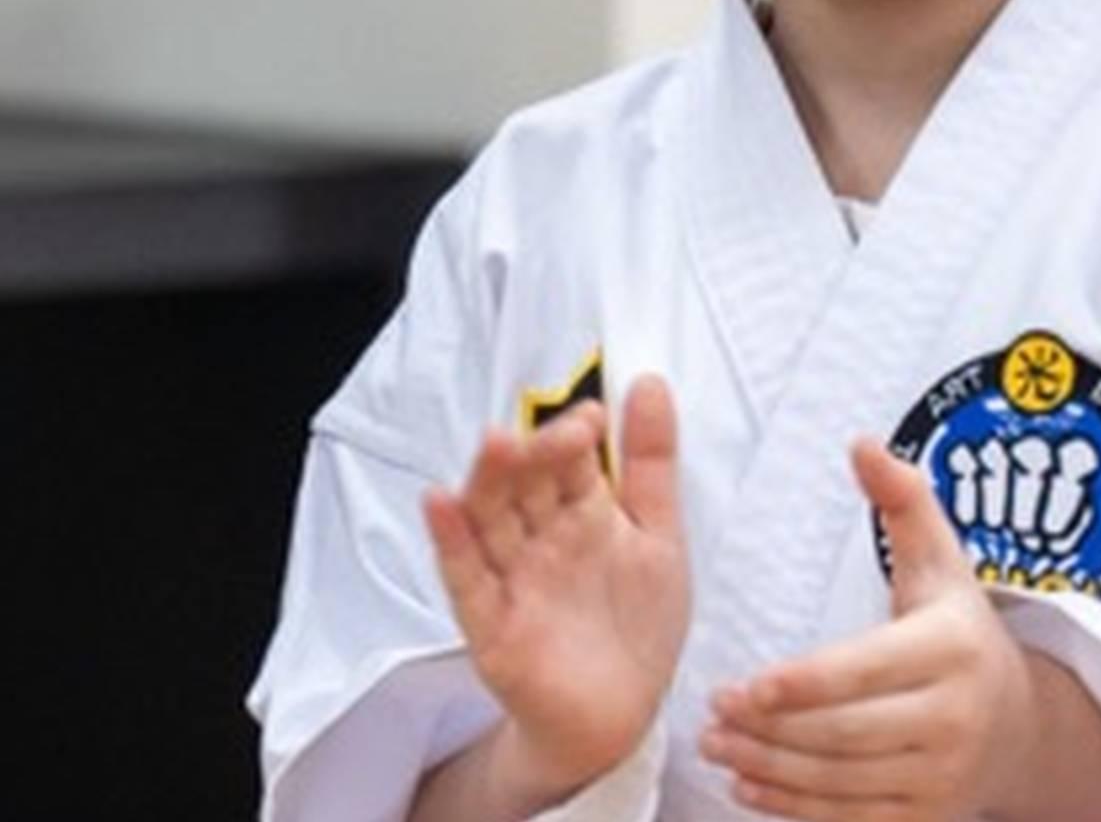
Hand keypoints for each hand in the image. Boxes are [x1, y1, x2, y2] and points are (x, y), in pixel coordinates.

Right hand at [423, 375, 689, 797]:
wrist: (621, 718)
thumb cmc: (637, 626)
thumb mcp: (659, 536)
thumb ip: (652, 463)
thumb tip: (650, 382)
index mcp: (580, 513)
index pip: (567, 461)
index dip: (574, 437)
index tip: (592, 418)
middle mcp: (540, 539)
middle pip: (524, 484)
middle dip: (536, 454)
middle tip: (557, 431)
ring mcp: (511, 578)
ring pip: (490, 520)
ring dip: (490, 482)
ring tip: (496, 443)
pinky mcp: (491, 625)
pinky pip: (466, 579)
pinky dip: (452, 543)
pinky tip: (441, 503)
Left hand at [700, 438, 1041, 820]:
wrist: (1021, 726)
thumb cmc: (959, 630)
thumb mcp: (942, 561)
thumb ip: (903, 499)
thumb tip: (861, 443)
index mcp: (952, 649)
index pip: (864, 671)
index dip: (800, 684)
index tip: (742, 684)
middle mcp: (955, 719)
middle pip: (843, 734)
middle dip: (768, 730)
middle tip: (711, 715)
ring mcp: (944, 779)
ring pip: (840, 782)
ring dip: (768, 769)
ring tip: (717, 746)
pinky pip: (849, 820)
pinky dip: (793, 808)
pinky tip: (749, 785)